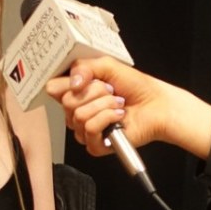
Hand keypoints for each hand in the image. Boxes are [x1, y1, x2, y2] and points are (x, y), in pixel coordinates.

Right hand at [44, 58, 210, 157]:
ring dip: (105, 105)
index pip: (53, 88)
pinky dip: (108, 118)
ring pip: (79, 115)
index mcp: (76, 92)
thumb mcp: (107, 66)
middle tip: (111, 91)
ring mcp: (85, 129)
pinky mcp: (95, 144)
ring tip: (118, 104)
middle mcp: (77, 111)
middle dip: (94, 92)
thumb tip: (72, 82)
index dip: (68, 82)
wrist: (157, 105)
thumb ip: (83, 67)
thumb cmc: (136, 87)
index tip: (86, 78)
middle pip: (66, 101)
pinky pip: (90, 128)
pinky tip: (119, 116)